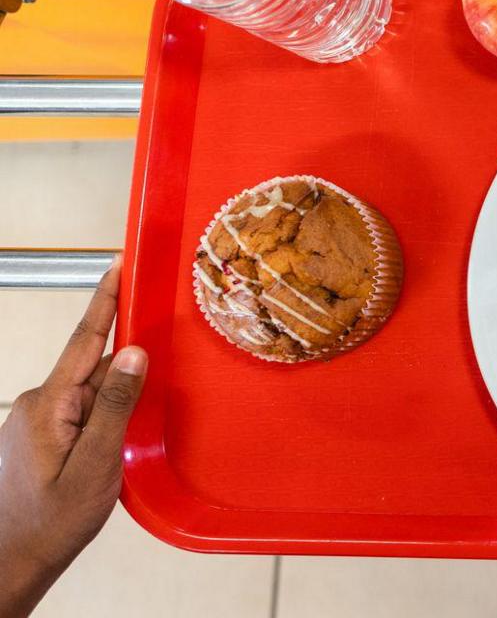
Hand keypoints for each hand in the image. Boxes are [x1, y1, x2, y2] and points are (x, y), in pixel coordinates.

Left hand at [0, 258, 147, 617]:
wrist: (14, 558)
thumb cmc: (54, 519)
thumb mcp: (96, 463)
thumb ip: (116, 405)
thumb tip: (133, 351)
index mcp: (48, 404)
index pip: (84, 339)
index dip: (106, 299)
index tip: (120, 262)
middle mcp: (38, 403)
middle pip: (94, 365)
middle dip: (127, 359)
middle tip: (157, 350)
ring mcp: (37, 419)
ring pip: (92, 391)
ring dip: (118, 398)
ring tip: (130, 433)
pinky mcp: (42, 435)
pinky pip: (84, 409)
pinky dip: (107, 413)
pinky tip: (118, 438)